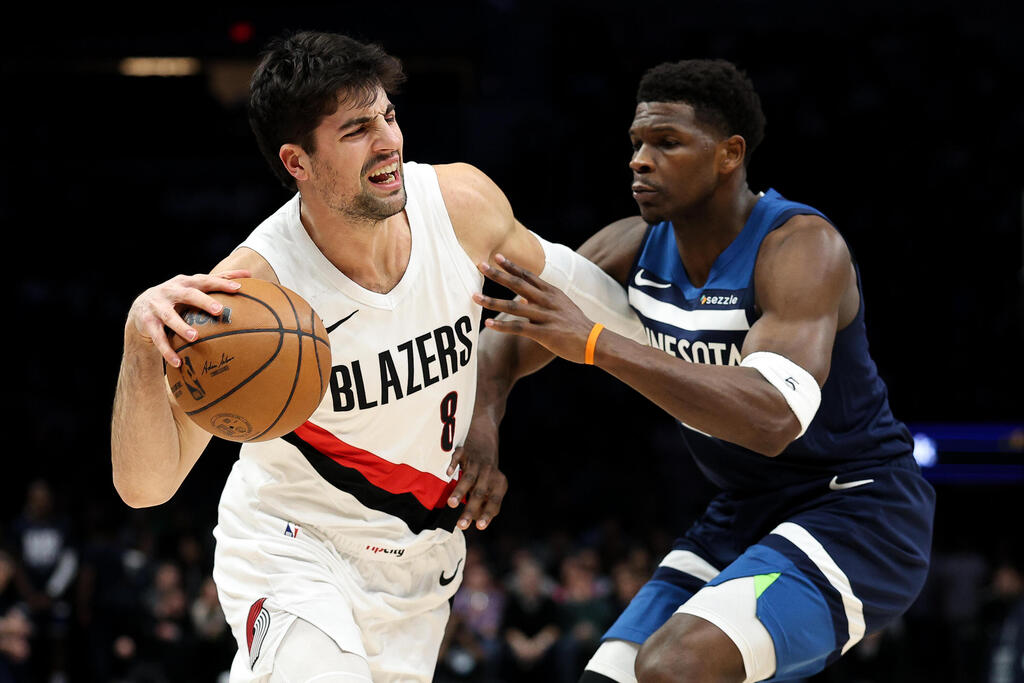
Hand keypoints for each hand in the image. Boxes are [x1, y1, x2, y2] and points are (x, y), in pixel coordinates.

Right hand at [126, 271, 249, 366]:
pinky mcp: (147, 322)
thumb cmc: (178, 296)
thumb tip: (250, 274)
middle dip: (203, 301)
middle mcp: (171, 291)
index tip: (238, 288)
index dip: (222, 282)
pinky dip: (167, 350)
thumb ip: (219, 280)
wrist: (141, 307)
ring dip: (181, 327)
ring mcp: (157, 306)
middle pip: (188, 294)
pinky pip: (158, 338)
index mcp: (186, 282)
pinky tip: (177, 362)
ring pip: (169, 316)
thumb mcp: (195, 287)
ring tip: (195, 337)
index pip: (206, 280)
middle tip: (219, 310)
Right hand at [446, 411, 506, 530]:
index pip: (495, 501)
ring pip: (470, 478)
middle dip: (470, 510)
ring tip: (451, 505)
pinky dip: (454, 464)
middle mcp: (490, 472)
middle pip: (480, 493)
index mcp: (499, 482)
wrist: (485, 431)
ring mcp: (477, 460)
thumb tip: (474, 519)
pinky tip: (447, 473)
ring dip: (460, 491)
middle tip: (461, 525)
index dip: (487, 514)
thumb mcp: (490, 481)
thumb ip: (483, 499)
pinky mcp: (465, 448)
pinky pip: (459, 457)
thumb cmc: (485, 465)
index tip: (480, 527)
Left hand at [473, 254, 593, 362]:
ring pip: (514, 307)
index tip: (496, 256)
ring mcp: (545, 316)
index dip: (511, 266)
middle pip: (518, 284)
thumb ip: (543, 301)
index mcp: (551, 293)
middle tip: (479, 265)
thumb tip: (525, 298)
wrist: (595, 342)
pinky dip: (502, 326)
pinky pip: (519, 328)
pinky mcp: (545, 333)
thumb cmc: (577, 326)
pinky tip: (489, 324)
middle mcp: (547, 301)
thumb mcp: (562, 307)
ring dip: (492, 302)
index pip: (528, 275)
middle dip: (497, 274)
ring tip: (475, 298)